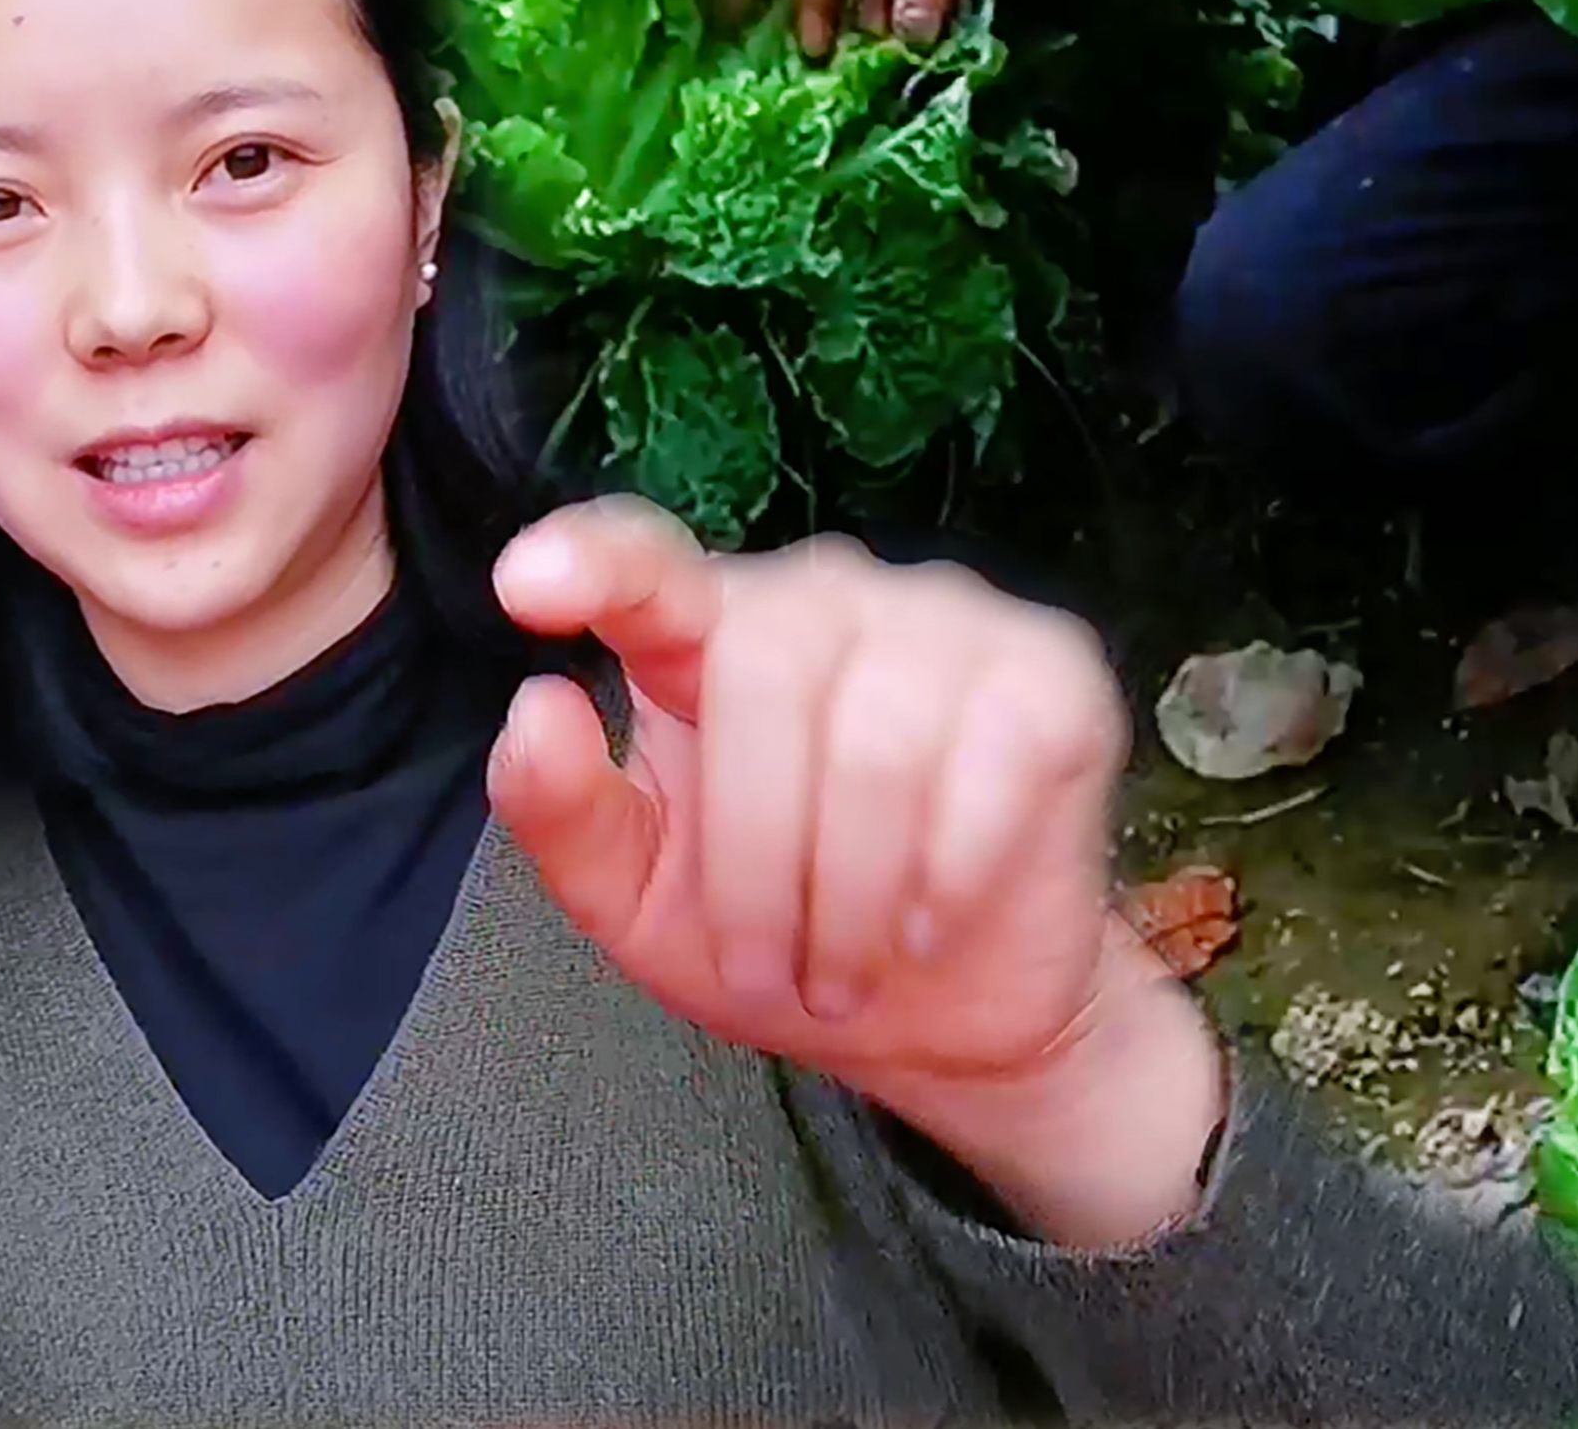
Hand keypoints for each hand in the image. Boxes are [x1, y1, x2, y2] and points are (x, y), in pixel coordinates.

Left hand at [488, 501, 1226, 1251]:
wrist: (948, 1017)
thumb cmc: (780, 941)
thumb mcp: (642, 904)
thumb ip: (568, 813)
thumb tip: (535, 709)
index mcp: (713, 633)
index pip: (646, 563)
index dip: (593, 559)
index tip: (524, 585)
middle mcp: (832, 595)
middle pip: (765, 672)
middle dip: (758, 859)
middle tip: (771, 974)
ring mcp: (952, 620)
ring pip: (878, 736)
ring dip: (852, 896)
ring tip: (846, 972)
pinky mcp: (1054, 673)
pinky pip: (992, 759)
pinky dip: (949, 871)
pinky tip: (929, 924)